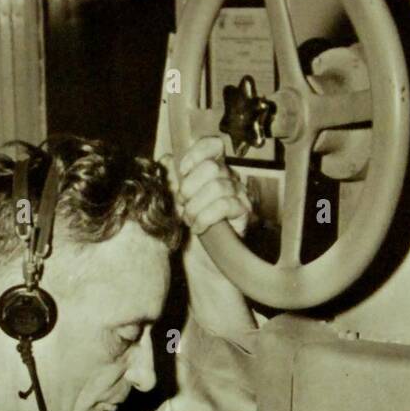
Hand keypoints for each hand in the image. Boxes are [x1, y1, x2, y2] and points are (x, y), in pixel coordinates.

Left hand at [160, 137, 255, 338]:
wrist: (200, 264)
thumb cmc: (187, 230)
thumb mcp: (173, 202)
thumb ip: (169, 178)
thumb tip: (164, 160)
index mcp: (213, 170)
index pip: (213, 145)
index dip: (196, 155)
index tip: (182, 172)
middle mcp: (230, 179)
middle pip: (212, 167)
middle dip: (190, 188)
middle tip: (182, 206)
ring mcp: (240, 196)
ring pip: (218, 187)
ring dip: (196, 206)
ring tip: (189, 220)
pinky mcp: (244, 215)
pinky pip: (225, 206)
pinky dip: (206, 217)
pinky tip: (199, 228)